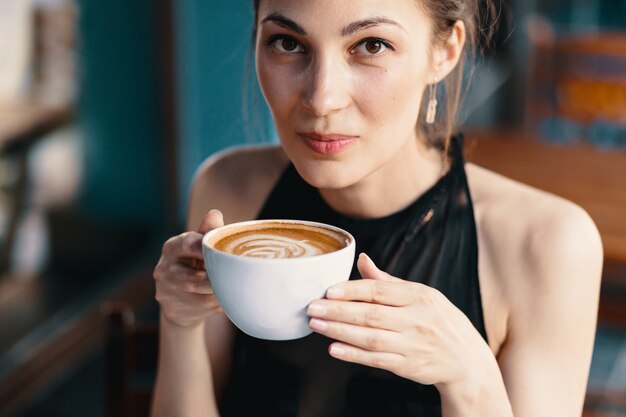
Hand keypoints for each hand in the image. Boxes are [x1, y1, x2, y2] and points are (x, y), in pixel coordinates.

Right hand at [153, 209, 224, 327]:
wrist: (179, 298)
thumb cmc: (195, 262)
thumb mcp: (200, 245)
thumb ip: (207, 231)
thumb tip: (215, 214)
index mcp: (172, 248)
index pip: (188, 245)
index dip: (206, 249)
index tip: (223, 253)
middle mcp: (164, 270)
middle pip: (193, 279)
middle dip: (215, 280)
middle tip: (233, 277)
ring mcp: (167, 292)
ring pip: (201, 297)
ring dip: (220, 293)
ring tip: (232, 287)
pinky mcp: (174, 310)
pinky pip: (204, 308)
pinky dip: (218, 304)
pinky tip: (224, 298)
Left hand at [306, 253, 492, 392]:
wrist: (467, 360)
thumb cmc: (439, 322)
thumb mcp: (422, 296)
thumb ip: (388, 281)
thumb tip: (362, 259)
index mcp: (420, 297)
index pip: (380, 291)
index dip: (352, 290)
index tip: (327, 290)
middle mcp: (417, 320)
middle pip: (371, 314)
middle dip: (338, 311)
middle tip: (312, 308)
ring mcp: (413, 344)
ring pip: (371, 338)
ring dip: (340, 332)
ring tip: (316, 325)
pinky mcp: (409, 366)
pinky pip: (377, 360)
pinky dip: (354, 355)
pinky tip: (334, 349)